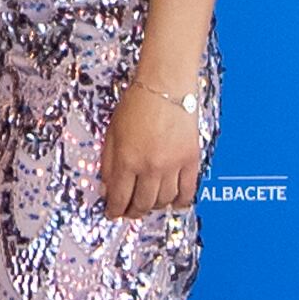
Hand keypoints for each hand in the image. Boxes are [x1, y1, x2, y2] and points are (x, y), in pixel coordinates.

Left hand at [100, 77, 202, 221]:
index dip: (114, 210)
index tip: (112, 213)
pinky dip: (180, 201)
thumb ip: (108, 163)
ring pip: (164, 200)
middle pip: (142, 203)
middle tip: (129, 212)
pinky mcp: (190, 160)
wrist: (166, 86)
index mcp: (127, 160)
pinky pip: (187, 191)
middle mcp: (150, 167)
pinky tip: (174, 203)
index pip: (119, 198)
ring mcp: (173, 165)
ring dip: (154, 206)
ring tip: (149, 204)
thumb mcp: (112, 133)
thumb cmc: (137, 103)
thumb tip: (107, 188)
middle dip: (133, 211)